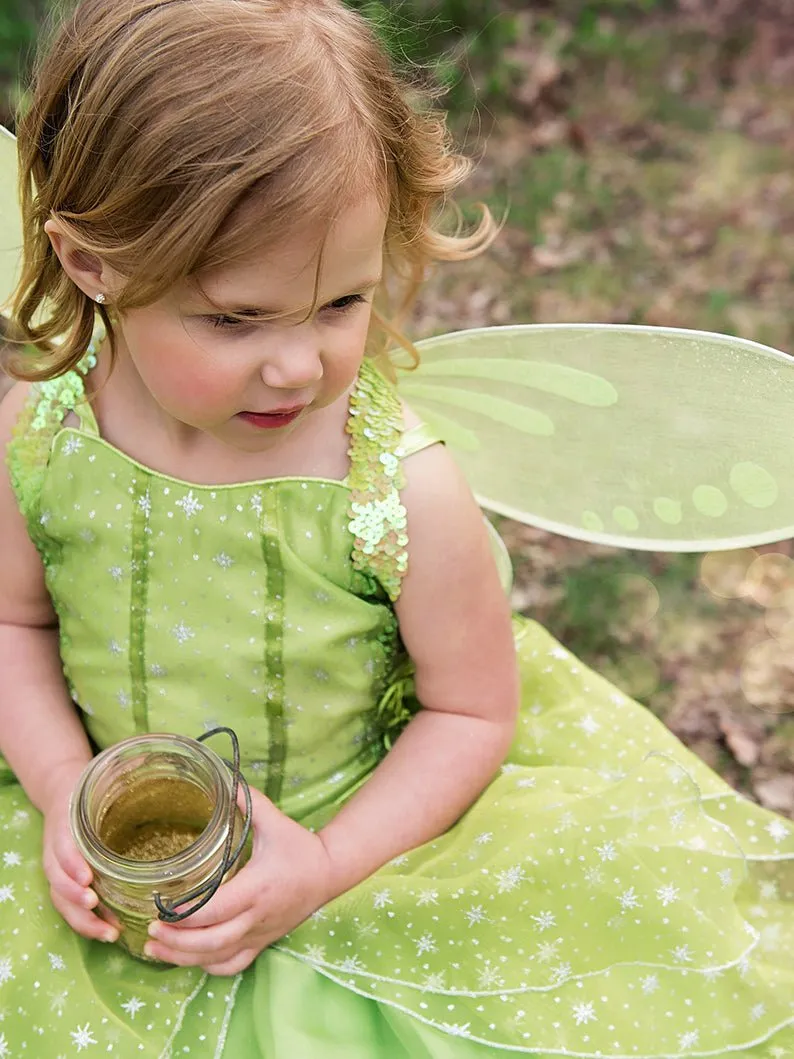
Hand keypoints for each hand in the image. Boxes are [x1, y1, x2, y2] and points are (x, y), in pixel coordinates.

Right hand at [41, 778, 119, 943]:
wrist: (63, 790)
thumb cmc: (93, 782)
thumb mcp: (106, 769)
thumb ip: (128, 764)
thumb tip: (152, 751)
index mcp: (66, 822)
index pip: (62, 845)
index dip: (70, 862)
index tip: (86, 875)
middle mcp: (58, 849)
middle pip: (57, 880)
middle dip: (73, 898)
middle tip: (95, 906)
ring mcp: (61, 868)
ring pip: (62, 900)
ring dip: (82, 918)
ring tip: (108, 932)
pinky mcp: (69, 881)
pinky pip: (71, 907)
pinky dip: (87, 922)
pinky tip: (109, 930)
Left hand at [143, 788, 334, 974]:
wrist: (329, 873)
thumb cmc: (299, 847)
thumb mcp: (275, 821)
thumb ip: (250, 801)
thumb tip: (225, 779)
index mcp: (257, 887)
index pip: (216, 908)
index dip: (185, 913)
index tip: (160, 907)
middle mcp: (256, 916)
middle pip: (212, 941)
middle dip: (177, 941)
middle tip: (150, 930)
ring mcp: (259, 934)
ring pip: (219, 958)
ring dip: (184, 958)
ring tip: (154, 948)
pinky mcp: (262, 943)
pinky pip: (233, 965)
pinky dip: (208, 966)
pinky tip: (187, 959)